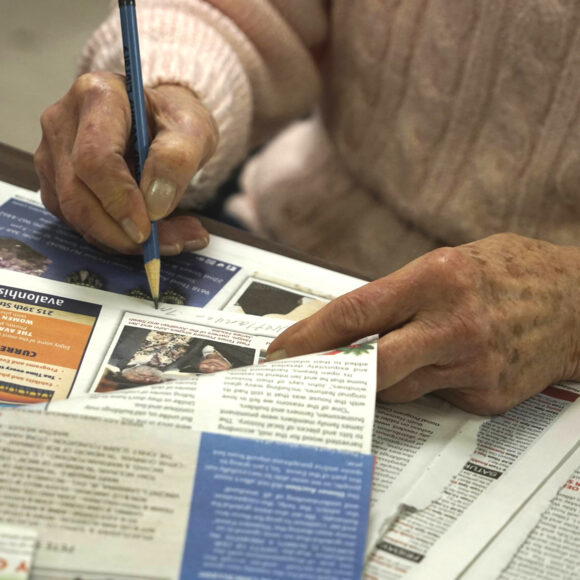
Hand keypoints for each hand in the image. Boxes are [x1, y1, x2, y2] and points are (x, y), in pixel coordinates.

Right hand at [34, 71, 217, 253]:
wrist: (159, 121)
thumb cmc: (173, 120)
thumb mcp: (193, 130)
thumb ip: (177, 160)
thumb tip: (155, 204)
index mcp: (97, 96)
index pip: (94, 158)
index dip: (119, 201)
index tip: (148, 230)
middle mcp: (63, 123)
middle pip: (78, 194)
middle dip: (123, 232)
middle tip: (172, 244)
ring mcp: (53, 155)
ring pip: (75, 214)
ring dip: (124, 240)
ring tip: (174, 239)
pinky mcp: (55, 183)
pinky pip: (79, 223)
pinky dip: (116, 238)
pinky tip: (152, 234)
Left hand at [266, 234, 579, 414]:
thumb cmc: (511, 272)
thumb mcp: (450, 262)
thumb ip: (400, 295)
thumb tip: (349, 326)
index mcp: (438, 278)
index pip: (356, 311)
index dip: (311, 334)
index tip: (282, 351)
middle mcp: (454, 324)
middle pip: (370, 362)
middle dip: (330, 373)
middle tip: (301, 378)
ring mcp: (472, 364)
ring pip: (397, 387)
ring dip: (378, 379)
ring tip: (376, 364)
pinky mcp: (487, 396)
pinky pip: (431, 397)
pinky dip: (419, 385)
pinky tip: (433, 366)